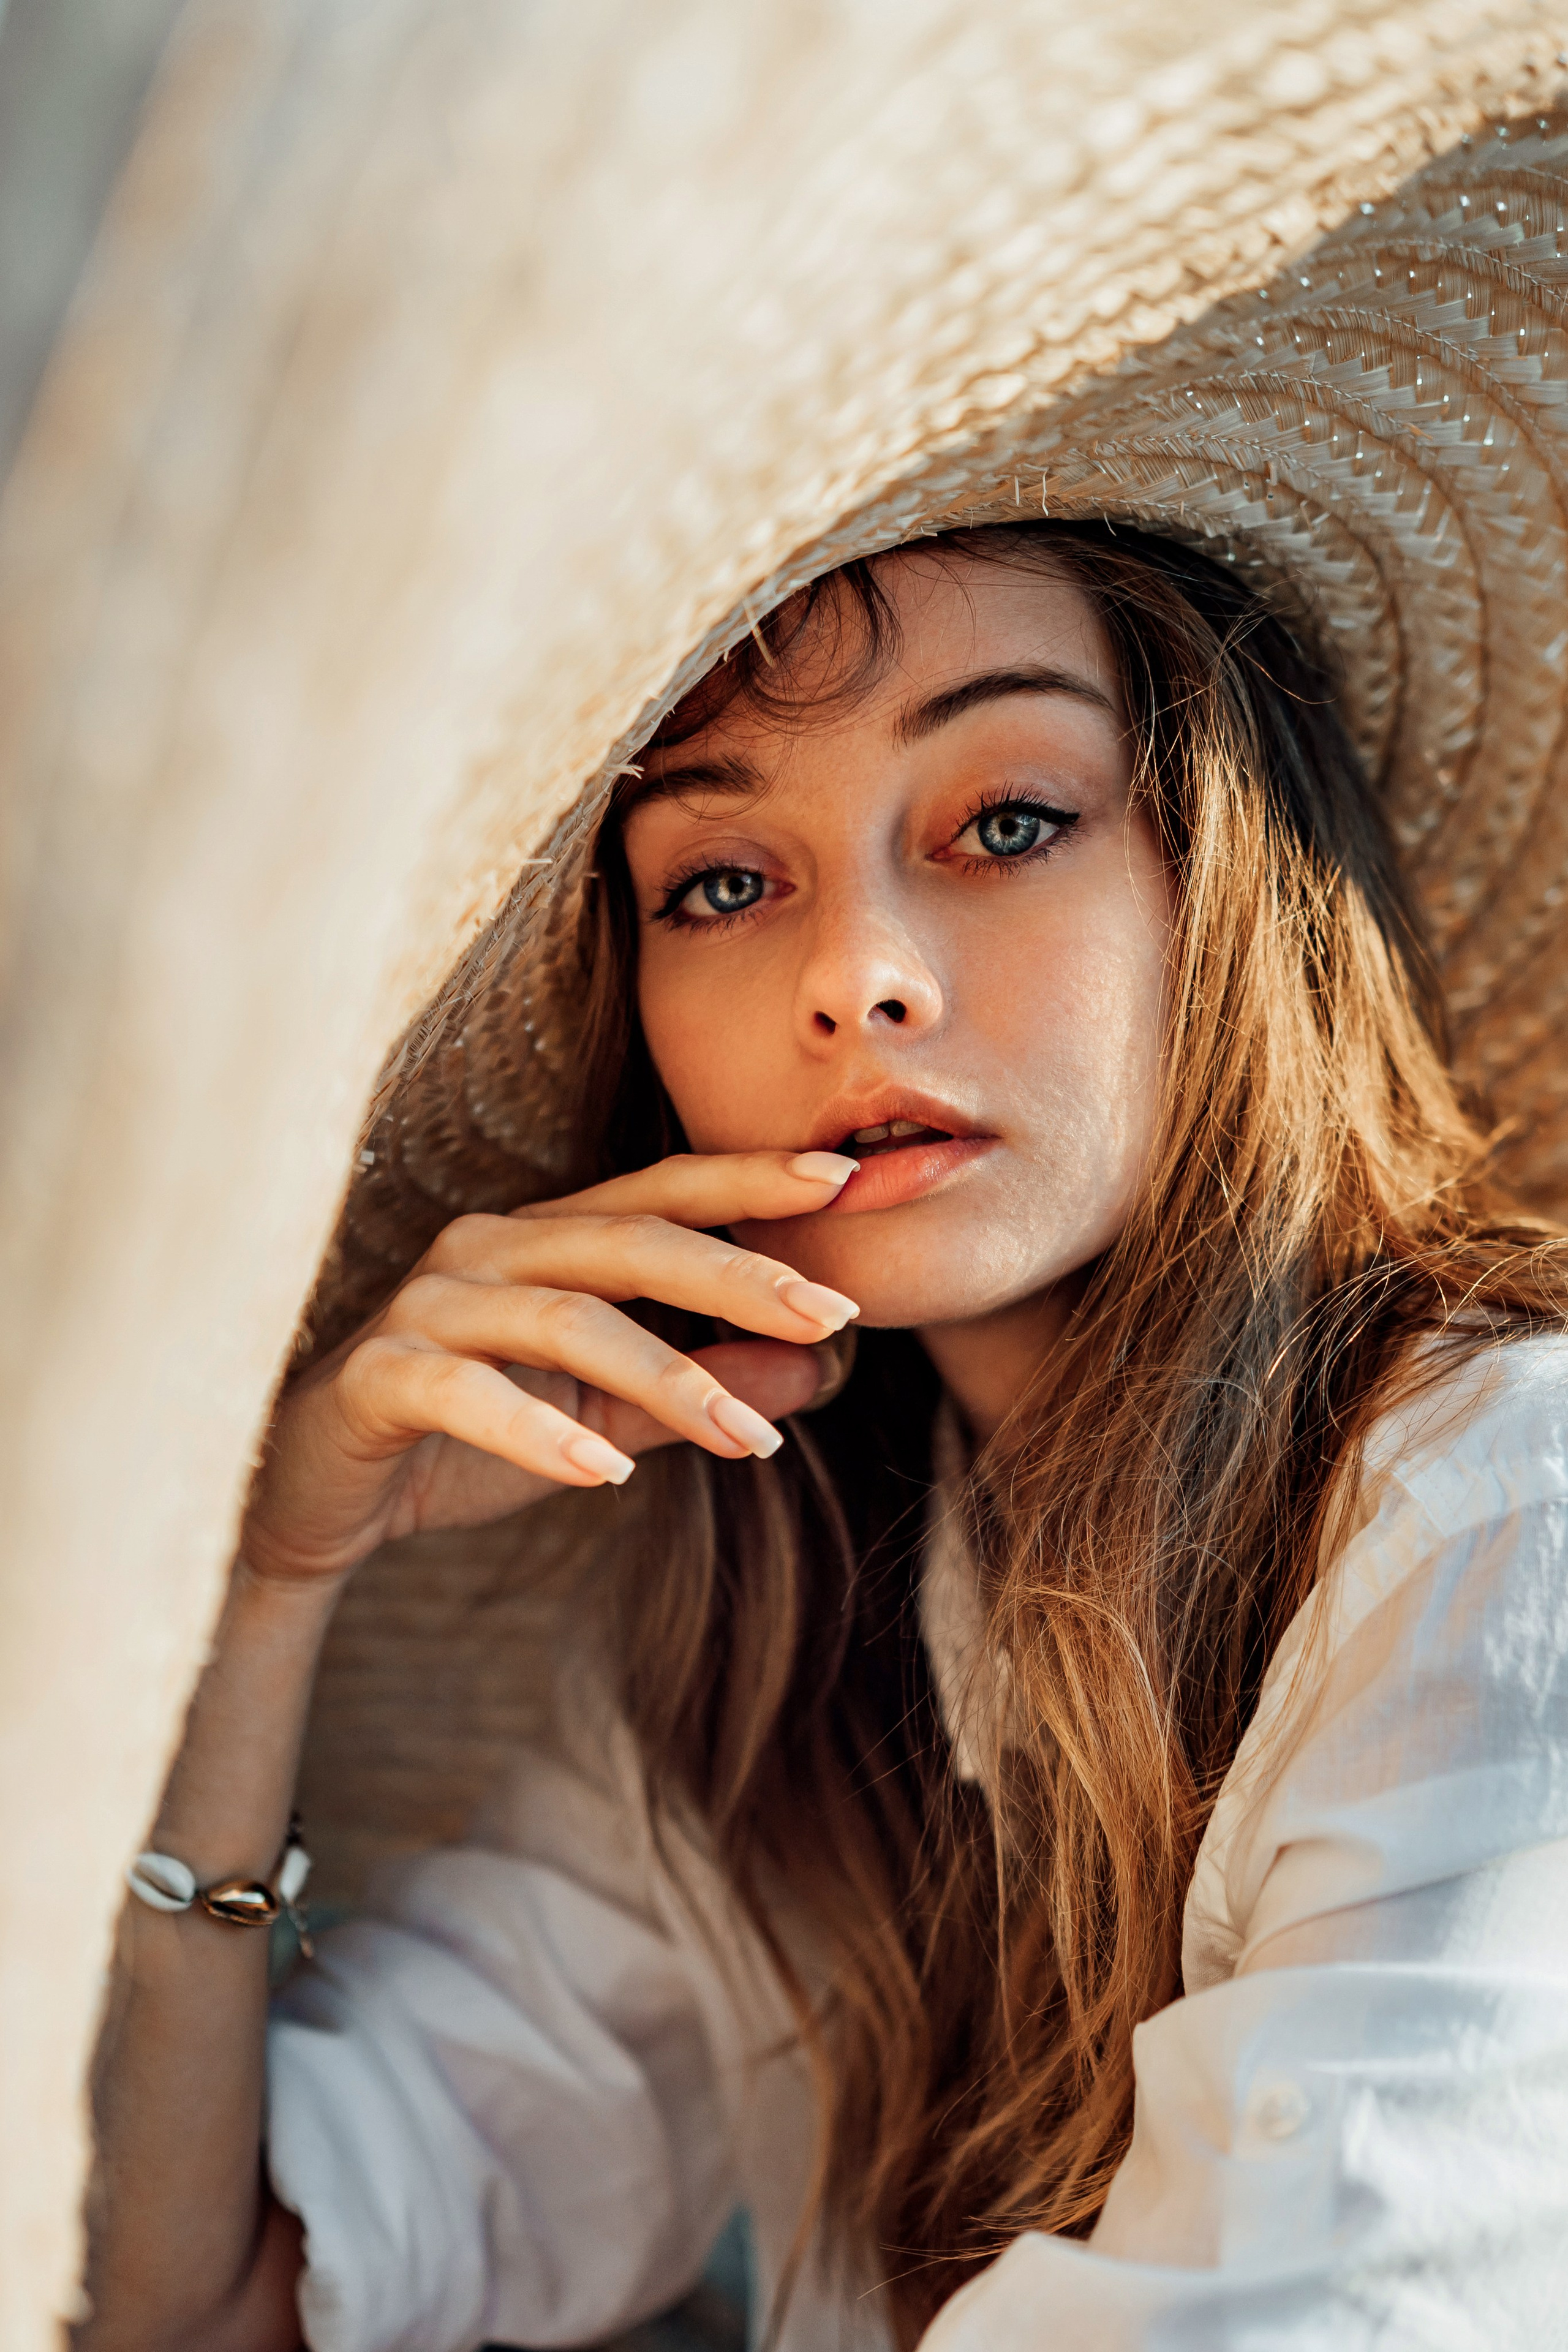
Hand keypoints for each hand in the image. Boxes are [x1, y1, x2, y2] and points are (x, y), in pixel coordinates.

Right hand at [239, 1150, 859, 1584]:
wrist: (314, 1501)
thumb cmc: (463, 1441)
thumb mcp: (601, 1417)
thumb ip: (694, 1388)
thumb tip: (823, 1367)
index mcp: (546, 1239)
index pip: (664, 1193)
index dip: (753, 1180)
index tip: (848, 1180)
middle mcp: (489, 1247)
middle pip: (631, 1241)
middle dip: (740, 1276)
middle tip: (835, 1315)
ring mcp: (427, 1304)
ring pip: (566, 1317)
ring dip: (668, 1378)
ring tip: (750, 1439)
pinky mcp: (377, 1375)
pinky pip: (464, 1391)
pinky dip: (536, 1431)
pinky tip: (599, 1472)